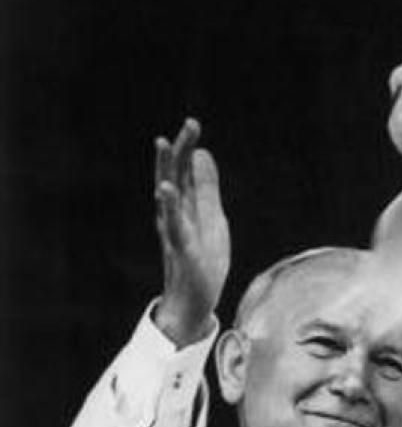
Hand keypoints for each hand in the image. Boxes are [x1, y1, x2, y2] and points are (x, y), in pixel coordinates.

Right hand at [153, 118, 230, 346]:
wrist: (193, 303)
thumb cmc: (202, 261)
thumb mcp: (212, 219)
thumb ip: (206, 188)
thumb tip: (202, 154)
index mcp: (186, 207)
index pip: (184, 172)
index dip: (188, 148)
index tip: (192, 124)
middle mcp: (176, 215)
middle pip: (175, 176)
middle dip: (180, 150)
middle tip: (190, 125)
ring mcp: (177, 232)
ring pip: (169, 196)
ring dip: (166, 169)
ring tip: (164, 144)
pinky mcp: (182, 250)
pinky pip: (174, 225)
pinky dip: (170, 206)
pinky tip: (166, 189)